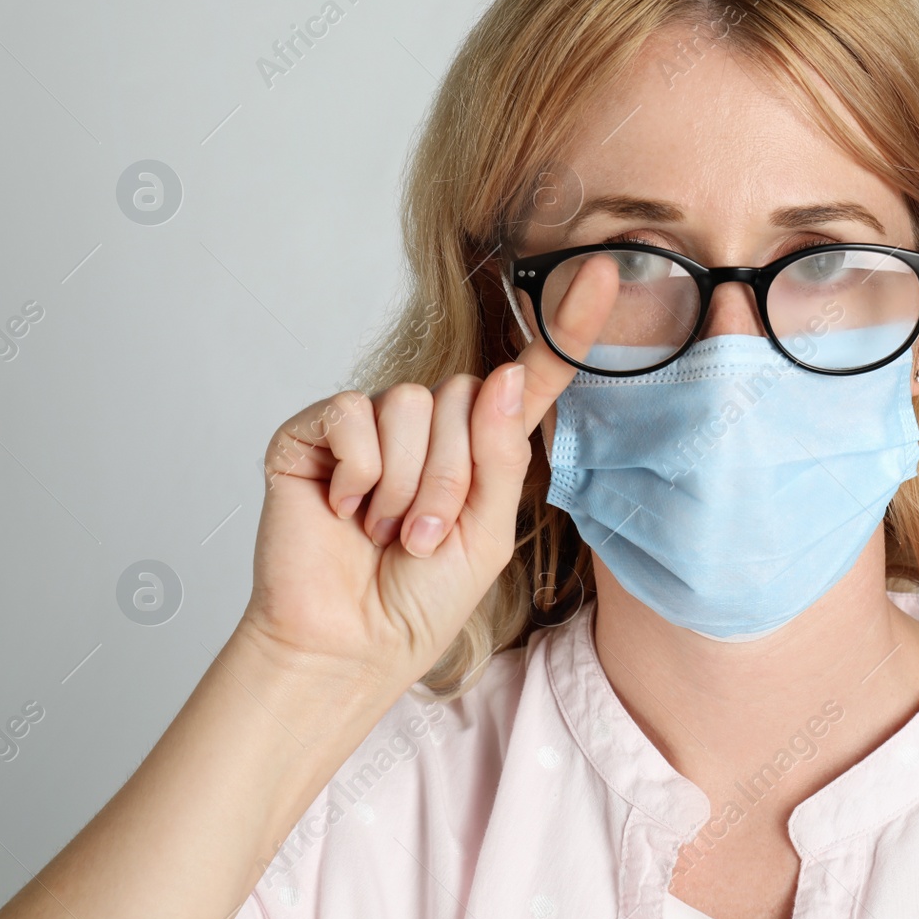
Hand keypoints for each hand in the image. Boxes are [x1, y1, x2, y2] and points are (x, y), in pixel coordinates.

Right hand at [243, 256, 618, 691]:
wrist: (348, 645)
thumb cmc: (418, 601)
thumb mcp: (486, 534)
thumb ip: (500, 457)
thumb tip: (503, 376)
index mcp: (479, 447)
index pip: (529, 378)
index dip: (566, 328)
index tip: (605, 274)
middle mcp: (427, 426)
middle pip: (461, 397)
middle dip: (451, 478)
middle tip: (422, 536)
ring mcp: (369, 425)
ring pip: (411, 404)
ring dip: (407, 485)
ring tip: (384, 531)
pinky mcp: (314, 431)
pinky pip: (354, 415)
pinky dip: (358, 473)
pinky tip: (343, 510)